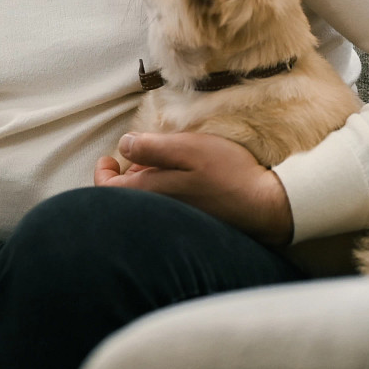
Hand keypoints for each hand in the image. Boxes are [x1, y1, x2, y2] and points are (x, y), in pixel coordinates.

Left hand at [95, 132, 294, 246]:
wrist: (264, 206)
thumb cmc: (227, 174)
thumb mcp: (188, 148)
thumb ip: (151, 147)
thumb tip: (123, 145)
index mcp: (149, 194)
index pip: (107, 189)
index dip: (103, 172)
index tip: (109, 158)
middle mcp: (155, 213)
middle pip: (125, 197)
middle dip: (125, 175)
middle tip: (139, 155)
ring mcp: (171, 220)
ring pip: (145, 202)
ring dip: (145, 183)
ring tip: (160, 164)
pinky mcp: (188, 223)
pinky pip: (163, 209)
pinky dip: (162, 193)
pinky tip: (179, 180)